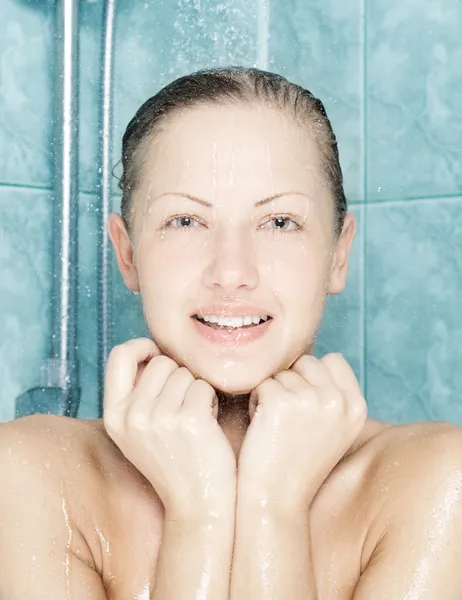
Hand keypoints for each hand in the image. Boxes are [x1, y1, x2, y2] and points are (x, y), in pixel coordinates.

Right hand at [103, 338, 236, 520]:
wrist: (197, 504)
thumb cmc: (173, 461)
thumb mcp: (137, 432)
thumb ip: (136, 395)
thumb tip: (152, 352)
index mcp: (114, 416)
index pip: (120, 356)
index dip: (141, 347)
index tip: (157, 355)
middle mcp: (132, 415)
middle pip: (161, 362)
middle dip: (178, 376)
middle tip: (184, 405)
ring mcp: (160, 418)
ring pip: (186, 372)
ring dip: (196, 389)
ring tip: (196, 417)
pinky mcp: (190, 420)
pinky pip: (204, 385)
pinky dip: (211, 399)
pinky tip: (209, 422)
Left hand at [238, 353, 366, 510]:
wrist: (277, 499)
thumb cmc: (299, 463)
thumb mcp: (335, 429)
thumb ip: (334, 395)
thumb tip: (317, 359)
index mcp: (356, 406)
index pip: (333, 360)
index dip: (312, 377)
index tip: (304, 406)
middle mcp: (338, 401)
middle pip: (306, 362)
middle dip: (291, 382)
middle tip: (287, 416)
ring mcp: (311, 400)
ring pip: (281, 372)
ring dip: (272, 392)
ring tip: (276, 425)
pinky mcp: (280, 403)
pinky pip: (261, 383)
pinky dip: (255, 401)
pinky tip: (262, 426)